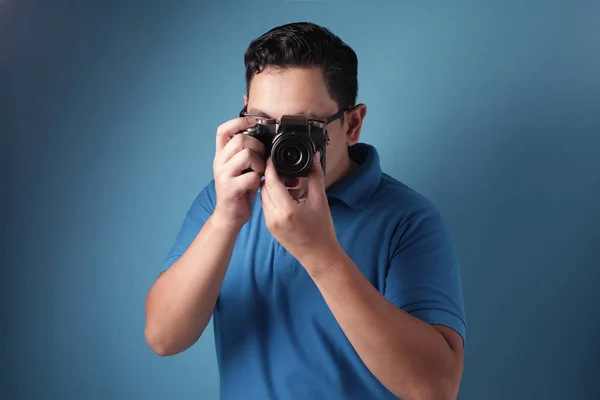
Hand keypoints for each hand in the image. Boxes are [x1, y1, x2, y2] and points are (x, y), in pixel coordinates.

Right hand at [213, 116, 265, 228]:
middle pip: (240, 140)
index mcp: (221, 155)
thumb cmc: (239, 190)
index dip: (238, 122)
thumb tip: (264, 137)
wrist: (230, 216)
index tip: (254, 122)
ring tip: (258, 172)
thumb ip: (246, 152)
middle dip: (257, 146)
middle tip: (261, 158)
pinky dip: (259, 180)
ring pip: (246, 155)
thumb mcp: (240, 168)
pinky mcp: (230, 189)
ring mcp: (223, 176)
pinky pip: (252, 176)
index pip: (223, 130)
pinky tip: (256, 184)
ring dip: (259, 163)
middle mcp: (219, 163)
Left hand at [260, 152, 341, 266]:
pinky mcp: (269, 228)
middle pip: (264, 188)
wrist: (319, 256)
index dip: (270, 167)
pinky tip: (288, 197)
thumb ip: (315, 176)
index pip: (271, 182)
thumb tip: (314, 157)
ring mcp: (270, 224)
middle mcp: (274, 217)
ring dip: (272, 187)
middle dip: (271, 176)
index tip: (273, 157)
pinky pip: (266, 206)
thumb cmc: (322, 230)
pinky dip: (273, 198)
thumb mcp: (320, 200)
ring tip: (289, 184)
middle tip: (284, 170)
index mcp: (287, 210)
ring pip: (263, 197)